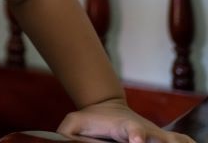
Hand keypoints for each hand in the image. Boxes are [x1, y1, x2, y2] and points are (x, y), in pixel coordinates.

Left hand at [58, 99, 195, 142]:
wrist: (106, 106)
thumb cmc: (89, 120)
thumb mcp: (72, 124)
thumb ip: (67, 135)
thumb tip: (64, 141)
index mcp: (125, 126)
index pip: (134, 131)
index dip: (138, 136)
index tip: (138, 141)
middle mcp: (146, 131)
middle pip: (162, 139)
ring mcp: (157, 135)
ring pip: (176, 140)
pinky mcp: (163, 139)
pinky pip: (183, 141)